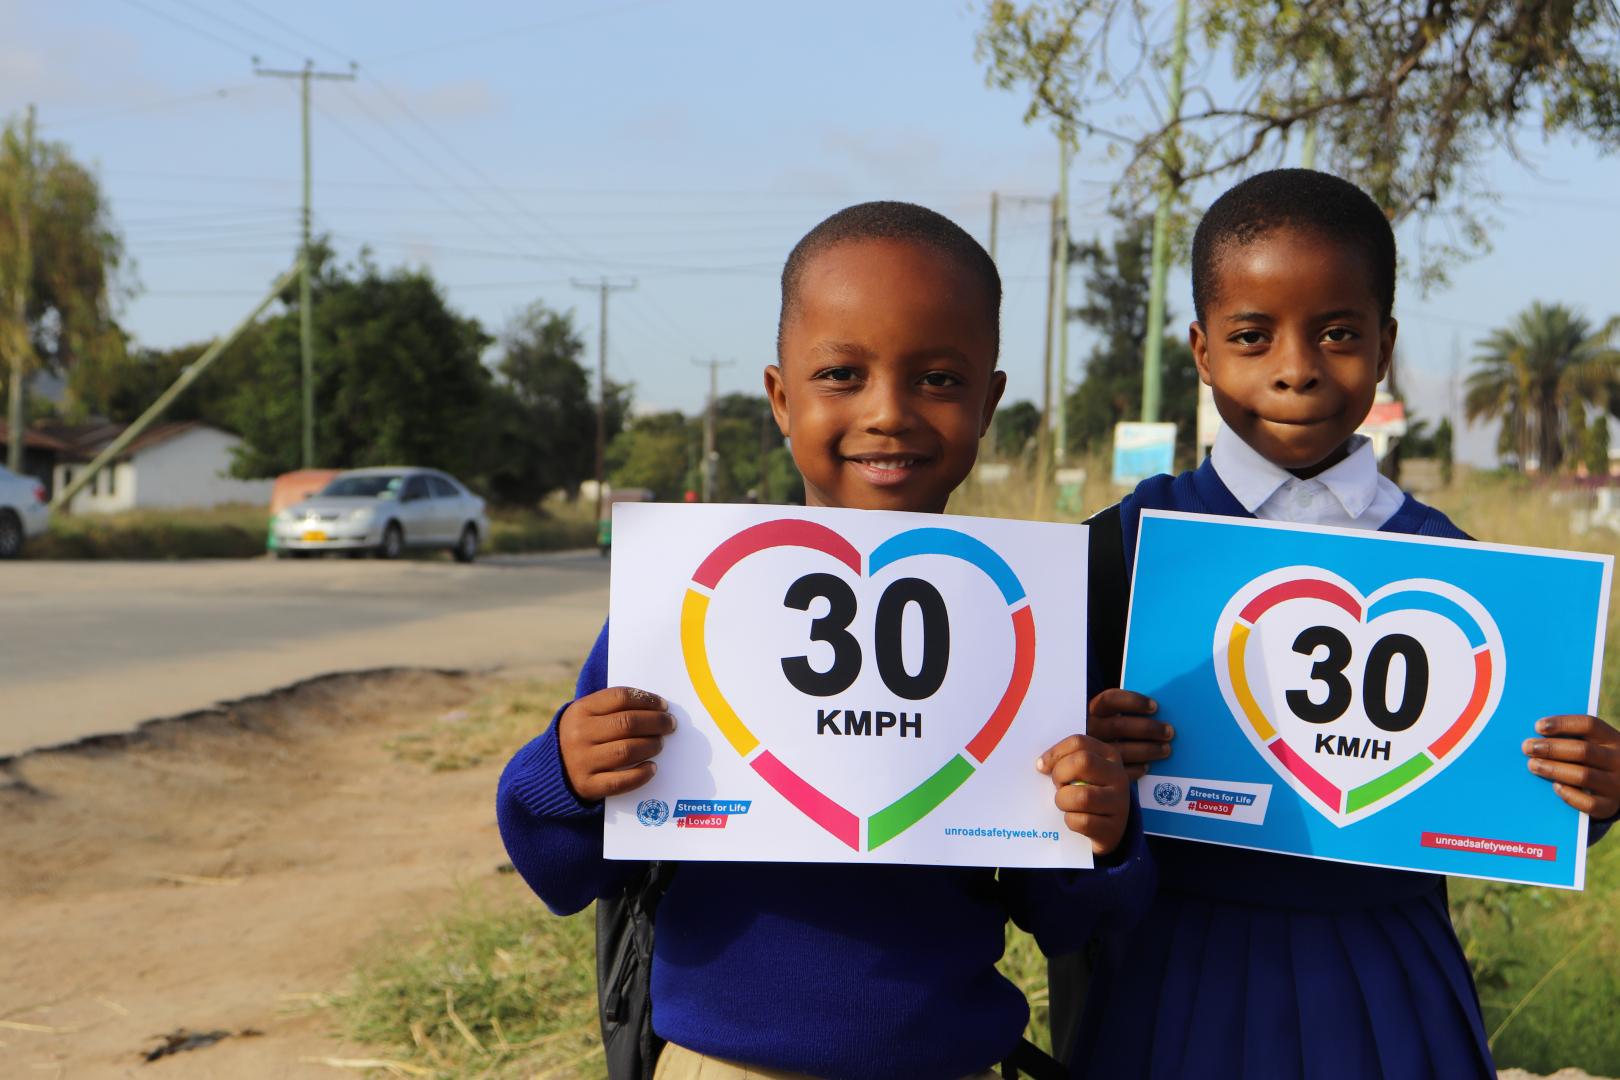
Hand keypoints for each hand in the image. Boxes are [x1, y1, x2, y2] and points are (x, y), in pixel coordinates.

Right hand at [558, 686, 675, 801]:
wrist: (549, 770)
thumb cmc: (581, 737)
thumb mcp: (586, 715)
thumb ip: (612, 708)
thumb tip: (656, 708)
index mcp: (580, 710)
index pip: (620, 697)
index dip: (647, 700)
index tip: (663, 705)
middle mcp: (579, 734)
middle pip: (627, 723)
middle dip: (656, 722)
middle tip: (669, 724)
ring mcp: (582, 761)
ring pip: (627, 750)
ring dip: (651, 745)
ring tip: (660, 743)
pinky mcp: (587, 786)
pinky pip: (621, 781)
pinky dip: (641, 774)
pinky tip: (652, 768)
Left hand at [1037, 735, 1129, 855]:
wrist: (1108, 828)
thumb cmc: (1087, 792)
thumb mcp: (1083, 772)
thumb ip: (1066, 760)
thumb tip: (1041, 765)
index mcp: (1109, 756)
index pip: (1079, 742)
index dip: (1055, 753)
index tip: (1042, 766)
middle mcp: (1118, 776)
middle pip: (1083, 762)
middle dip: (1060, 774)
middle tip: (1057, 785)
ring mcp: (1119, 803)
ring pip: (1083, 796)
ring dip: (1063, 801)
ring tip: (1064, 803)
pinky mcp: (1113, 828)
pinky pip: (1083, 822)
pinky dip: (1070, 821)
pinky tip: (1073, 819)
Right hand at [1088, 689, 1173, 780]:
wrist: (1076, 761)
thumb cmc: (1098, 734)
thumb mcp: (1101, 719)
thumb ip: (1120, 714)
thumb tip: (1156, 711)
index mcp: (1090, 712)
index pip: (1110, 700)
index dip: (1134, 702)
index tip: (1155, 706)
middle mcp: (1088, 731)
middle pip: (1119, 726)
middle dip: (1148, 728)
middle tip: (1169, 731)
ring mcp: (1091, 752)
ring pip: (1122, 750)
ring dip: (1148, 749)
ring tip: (1166, 749)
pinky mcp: (1096, 772)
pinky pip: (1119, 771)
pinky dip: (1136, 769)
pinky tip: (1147, 766)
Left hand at [1523, 714, 1619, 819]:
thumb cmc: (1596, 760)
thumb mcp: (1593, 745)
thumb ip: (1571, 739)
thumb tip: (1537, 736)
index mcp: (1613, 739)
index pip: (1589, 725)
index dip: (1562, 724)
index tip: (1538, 726)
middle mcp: (1618, 761)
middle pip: (1583, 751)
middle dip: (1552, 748)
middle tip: (1528, 747)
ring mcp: (1616, 784)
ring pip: (1583, 775)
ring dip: (1554, 769)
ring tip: (1533, 765)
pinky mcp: (1610, 806)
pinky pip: (1588, 803)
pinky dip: (1569, 794)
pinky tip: (1555, 786)